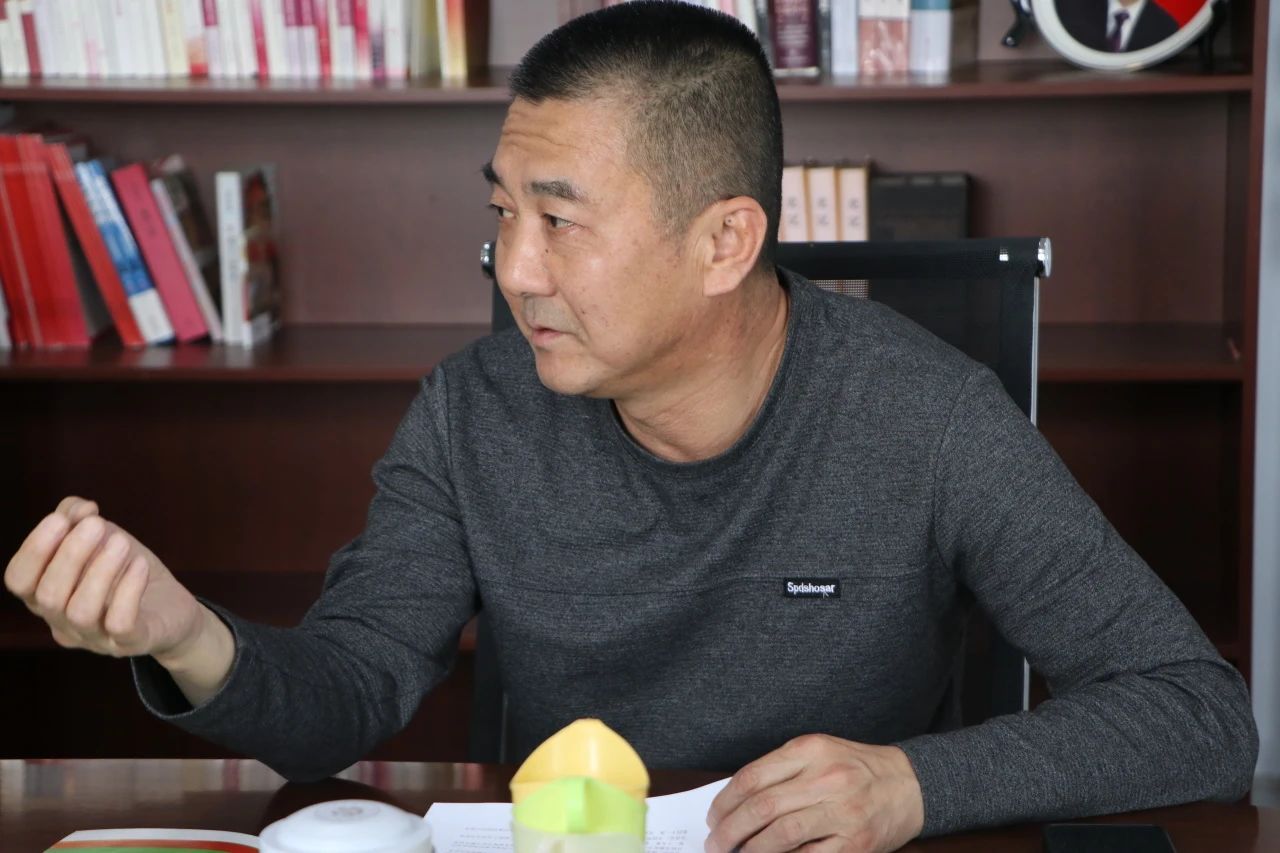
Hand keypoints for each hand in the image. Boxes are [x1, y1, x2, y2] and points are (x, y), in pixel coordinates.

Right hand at [4, 497, 210, 667]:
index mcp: (46, 596)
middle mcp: (63, 622)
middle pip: (48, 596)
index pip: (19, 580)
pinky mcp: (130, 644)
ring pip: (80, 611)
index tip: (60, 519)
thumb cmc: (126, 571)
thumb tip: (79, 509)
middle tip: (97, 524)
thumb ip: (78, 518)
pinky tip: (140, 565)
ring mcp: (95, 638)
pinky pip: (119, 623)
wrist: (173, 610)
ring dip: (100, 571)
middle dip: (70, 554)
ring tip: (122, 543)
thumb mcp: (101, 538)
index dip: (33, 550)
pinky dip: (128, 590)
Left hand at [705, 734, 924, 852]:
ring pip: (781, 835)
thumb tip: (734, 803)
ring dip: (750, 850)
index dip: (725, 801)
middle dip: (730, 830)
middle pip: (762, 807)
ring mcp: (843, 812)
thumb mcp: (817, 753)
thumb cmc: (855, 769)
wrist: (908, 785)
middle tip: (715, 843)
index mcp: (811, 750)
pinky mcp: (856, 843)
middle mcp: (827, 778)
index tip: (713, 817)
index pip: (753, 777)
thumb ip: (780, 771)